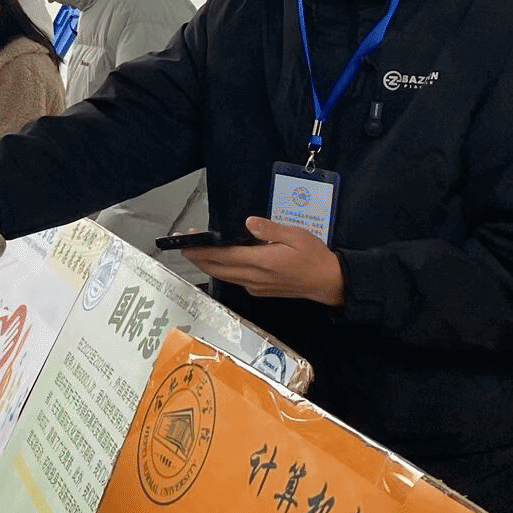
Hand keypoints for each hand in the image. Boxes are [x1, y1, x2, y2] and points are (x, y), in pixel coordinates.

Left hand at [183, 217, 344, 305]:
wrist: (328, 283)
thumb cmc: (314, 256)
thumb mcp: (296, 235)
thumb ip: (270, 229)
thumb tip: (249, 222)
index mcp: (261, 262)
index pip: (224, 255)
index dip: (203, 249)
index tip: (187, 241)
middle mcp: (254, 277)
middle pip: (217, 268)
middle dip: (198, 257)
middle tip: (184, 245)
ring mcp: (255, 286)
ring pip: (224, 276)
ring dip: (208, 264)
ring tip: (196, 251)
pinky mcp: (259, 290)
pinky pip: (234, 279)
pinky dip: (222, 270)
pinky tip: (221, 260)